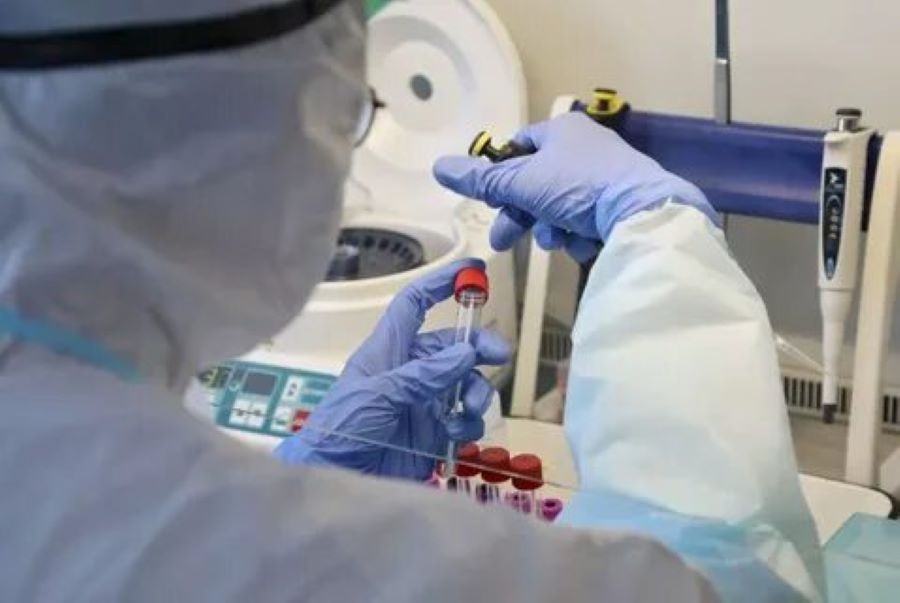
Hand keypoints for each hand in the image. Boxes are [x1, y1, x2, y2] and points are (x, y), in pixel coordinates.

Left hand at [274, 259, 509, 479]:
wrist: (333, 478)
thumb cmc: (341, 428)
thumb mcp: (379, 395)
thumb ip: (423, 375)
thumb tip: (465, 353)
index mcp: (388, 350)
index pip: (415, 304)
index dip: (441, 283)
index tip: (472, 270)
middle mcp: (410, 370)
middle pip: (453, 345)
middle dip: (478, 347)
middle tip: (499, 354)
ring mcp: (424, 401)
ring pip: (466, 383)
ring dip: (476, 392)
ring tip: (469, 410)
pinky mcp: (434, 432)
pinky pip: (465, 419)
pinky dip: (468, 424)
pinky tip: (455, 434)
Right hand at [434, 112, 718, 261]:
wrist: (641, 213)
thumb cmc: (577, 187)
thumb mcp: (522, 183)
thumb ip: (480, 180)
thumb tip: (439, 166)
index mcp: (561, 130)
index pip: (518, 149)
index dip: (500, 177)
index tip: (492, 202)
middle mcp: (584, 147)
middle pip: (536, 184)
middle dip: (521, 216)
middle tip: (503, 242)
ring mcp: (605, 176)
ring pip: (559, 207)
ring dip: (550, 228)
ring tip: (558, 240)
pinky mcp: (620, 204)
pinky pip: (585, 220)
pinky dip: (579, 234)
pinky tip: (585, 242)